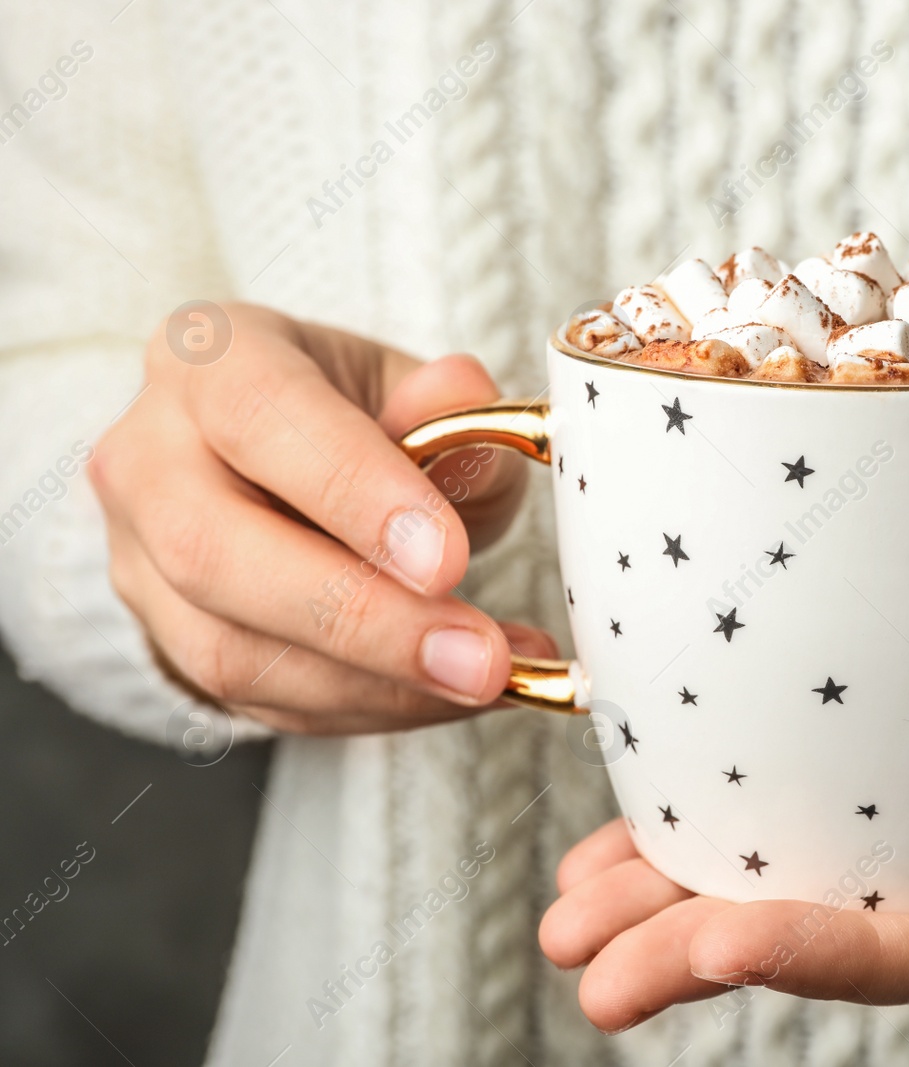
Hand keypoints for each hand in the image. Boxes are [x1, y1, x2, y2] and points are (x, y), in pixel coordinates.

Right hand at [91, 303, 552, 733]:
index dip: (352, 491)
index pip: (258, 415)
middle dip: (364, 621)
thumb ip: (449, 405)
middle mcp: (150, 456)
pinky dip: (374, 707)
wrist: (289, 473)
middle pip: (216, 553)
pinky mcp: (168, 645)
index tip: (446, 560)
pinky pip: (263, 702)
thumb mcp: (414, 391)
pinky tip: (451, 695)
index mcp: (211, 358)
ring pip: (233, 652)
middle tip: (478, 657)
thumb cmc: (359, 421)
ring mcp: (141, 559)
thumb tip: (464, 394)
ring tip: (489, 679)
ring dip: (379, 684)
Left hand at [538, 434, 908, 1031]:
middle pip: (869, 931)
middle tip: (593, 965)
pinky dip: (729, 814)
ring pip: (826, 876)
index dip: (840, 959)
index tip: (717, 940)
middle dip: (720, 949)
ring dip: (691, 899)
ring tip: (576, 913)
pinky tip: (636, 823)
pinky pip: (826, 798)